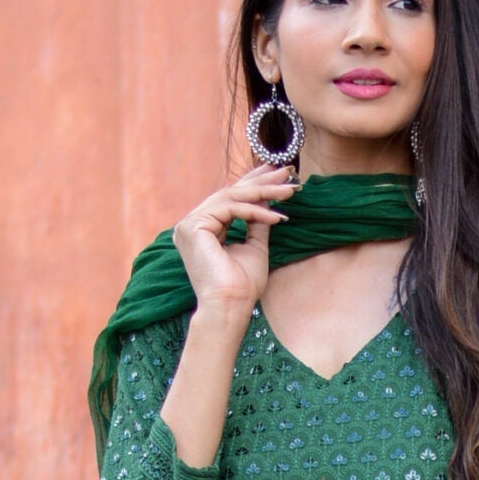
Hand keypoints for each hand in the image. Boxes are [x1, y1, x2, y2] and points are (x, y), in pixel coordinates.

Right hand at [171, 167, 296, 318]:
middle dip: (261, 181)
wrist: (230, 307)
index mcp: (203, 229)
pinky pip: (230, 208)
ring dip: (264, 192)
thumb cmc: (242, 287)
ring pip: (231, 197)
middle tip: (287, 171)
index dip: (254, 184)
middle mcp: (192, 225)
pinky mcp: (193, 227)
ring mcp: (189, 225)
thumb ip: (257, 223)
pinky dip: (255, 211)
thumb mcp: (255, 247)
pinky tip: (276, 217)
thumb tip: (268, 200)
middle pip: (230, 193)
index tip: (278, 175)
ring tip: (289, 191)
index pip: (229, 199)